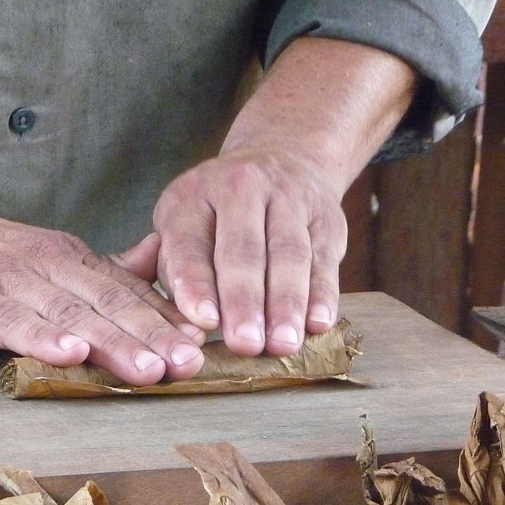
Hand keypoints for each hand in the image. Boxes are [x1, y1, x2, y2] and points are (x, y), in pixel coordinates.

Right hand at [0, 194, 205, 384]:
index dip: (168, 320)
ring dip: (112, 341)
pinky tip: (68, 354)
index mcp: (68, 259)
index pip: (127, 291)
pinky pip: (6, 319)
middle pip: (109, 302)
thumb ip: (90, 281)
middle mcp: (45, 263)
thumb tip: (151, 292)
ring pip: (68, 311)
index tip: (206, 347)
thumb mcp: (39, 264)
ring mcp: (4, 279)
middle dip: (155, 335)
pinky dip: (39, 337)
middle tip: (192, 364)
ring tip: (149, 368)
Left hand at [152, 147, 347, 356]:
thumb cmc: (217, 217)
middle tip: (245, 344)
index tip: (204, 322)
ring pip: (289, 255)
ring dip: (287, 304)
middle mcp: (241, 187)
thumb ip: (178, 271)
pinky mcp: (326, 217)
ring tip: (283, 344)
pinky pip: (324, 259)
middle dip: (245, 302)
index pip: (191, 244)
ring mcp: (289, 198)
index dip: (197, 284)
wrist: (281, 160)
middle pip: (244, 251)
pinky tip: (318, 323)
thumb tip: (191, 321)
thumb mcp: (183, 227)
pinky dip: (323, 294)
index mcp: (193, 196)